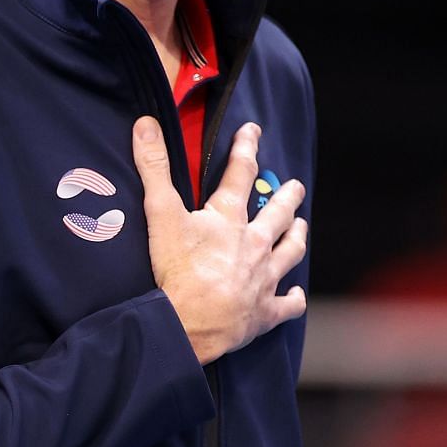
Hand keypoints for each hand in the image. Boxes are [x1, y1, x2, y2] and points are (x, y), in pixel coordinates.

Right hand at [131, 118, 307, 364]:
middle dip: (287, 197)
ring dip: (296, 237)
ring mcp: (263, 278)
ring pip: (290, 252)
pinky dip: (293, 298)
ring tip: (301, 226)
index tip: (252, 131)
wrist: (190, 322)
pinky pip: (287, 304)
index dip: (245, 149)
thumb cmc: (177, 270)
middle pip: (277, 214)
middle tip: (295, 186)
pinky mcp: (264, 311)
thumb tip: (146, 124)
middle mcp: (254, 244)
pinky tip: (296, 293)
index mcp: (229, 219)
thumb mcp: (161, 213)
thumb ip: (154, 168)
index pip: (240, 174)